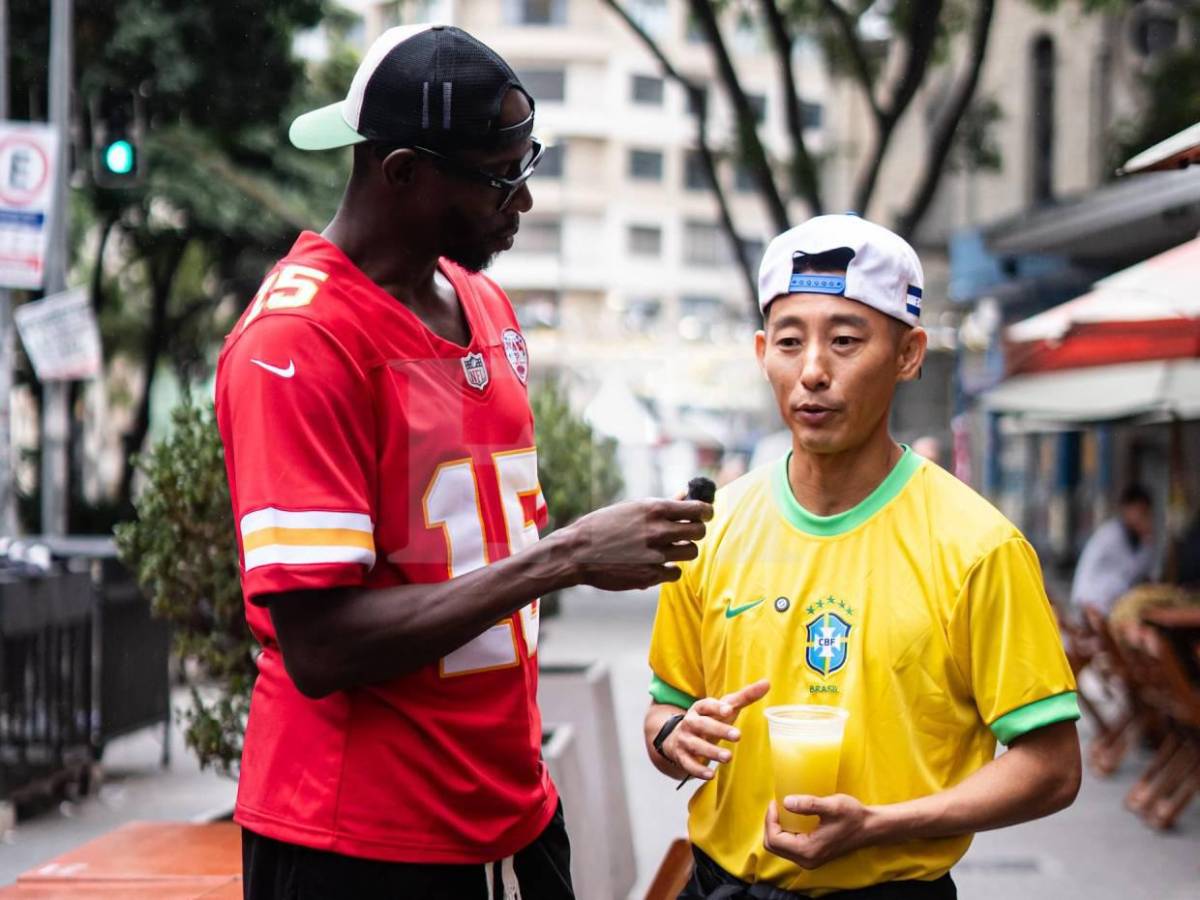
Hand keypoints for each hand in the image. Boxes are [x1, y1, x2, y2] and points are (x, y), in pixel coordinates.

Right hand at [561, 498, 711, 591]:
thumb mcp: (631, 508)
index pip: (698, 509)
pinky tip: (658, 564)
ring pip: (691, 552)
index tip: (704, 514)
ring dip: (684, 550)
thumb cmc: (602, 526)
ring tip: (670, 549)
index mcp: (654, 509)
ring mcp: (656, 555)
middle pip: (699, 532)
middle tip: (687, 532)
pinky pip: (675, 573)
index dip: (705, 512)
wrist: (577, 552)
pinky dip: (670, 569)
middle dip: (696, 531)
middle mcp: (658, 531)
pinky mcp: (650, 576)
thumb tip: (685, 496)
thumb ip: (661, 506)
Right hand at [663, 679, 769, 780]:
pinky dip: (698, 770)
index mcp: (700, 709)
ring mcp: (684, 740)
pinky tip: (711, 775)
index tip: (729, 710)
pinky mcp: (682, 757)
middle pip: (702, 725)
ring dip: (711, 751)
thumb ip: (745, 697)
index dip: (716, 707)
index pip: (706, 705)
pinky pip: (688, 764)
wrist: (678, 738)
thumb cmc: (710, 720)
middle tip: (738, 736)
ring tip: (728, 757)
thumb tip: (767, 683)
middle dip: (719, 730)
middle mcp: (690, 723)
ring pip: (696, 745)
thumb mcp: (724, 708)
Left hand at [763, 795, 872, 868]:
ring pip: (779, 847)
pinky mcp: (812, 855)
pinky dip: (784, 833)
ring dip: (776, 828)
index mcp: (808, 851)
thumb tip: (785, 802)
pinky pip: (789, 846)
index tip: (775, 802)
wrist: (869, 827)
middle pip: (773, 846)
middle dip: (770, 824)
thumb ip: (808, 804)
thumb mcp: (831, 806)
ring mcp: (809, 860)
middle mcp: (806, 860)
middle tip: (776, 806)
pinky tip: (791, 818)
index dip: (770, 820)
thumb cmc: (852, 816)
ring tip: (782, 810)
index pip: (774, 840)